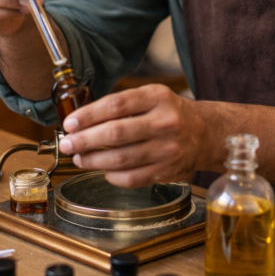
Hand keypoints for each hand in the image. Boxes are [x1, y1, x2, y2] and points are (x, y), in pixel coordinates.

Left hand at [58, 85, 206, 187]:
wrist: (207, 133)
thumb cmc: (171, 113)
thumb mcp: (152, 96)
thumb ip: (122, 105)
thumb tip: (82, 120)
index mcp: (157, 98)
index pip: (115, 105)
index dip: (88, 116)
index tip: (69, 124)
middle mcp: (164, 122)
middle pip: (115, 133)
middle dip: (84, 140)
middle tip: (66, 144)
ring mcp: (167, 149)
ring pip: (120, 159)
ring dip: (93, 160)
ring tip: (79, 157)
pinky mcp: (167, 171)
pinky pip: (132, 178)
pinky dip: (112, 175)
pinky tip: (103, 169)